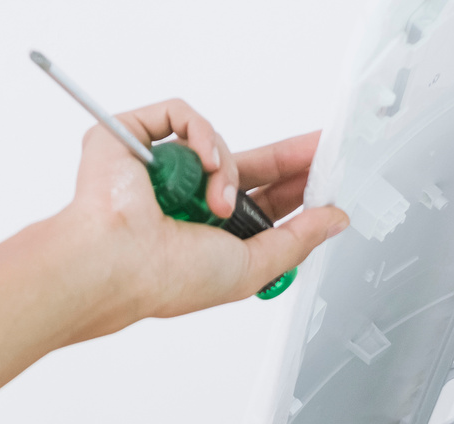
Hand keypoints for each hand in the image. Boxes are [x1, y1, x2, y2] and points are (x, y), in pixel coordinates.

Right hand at [59, 99, 346, 328]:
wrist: (119, 261)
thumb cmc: (169, 277)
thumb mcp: (253, 266)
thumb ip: (298, 240)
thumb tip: (335, 219)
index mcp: (209, 235)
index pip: (261, 202)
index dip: (295, 187)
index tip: (325, 173)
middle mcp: (185, 201)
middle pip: (246, 166)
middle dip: (284, 160)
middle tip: (319, 148)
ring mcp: (159, 168)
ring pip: (214, 144)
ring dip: (227, 170)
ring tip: (216, 202)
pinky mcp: (133, 137)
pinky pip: (181, 116)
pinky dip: (199, 135)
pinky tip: (199, 163)